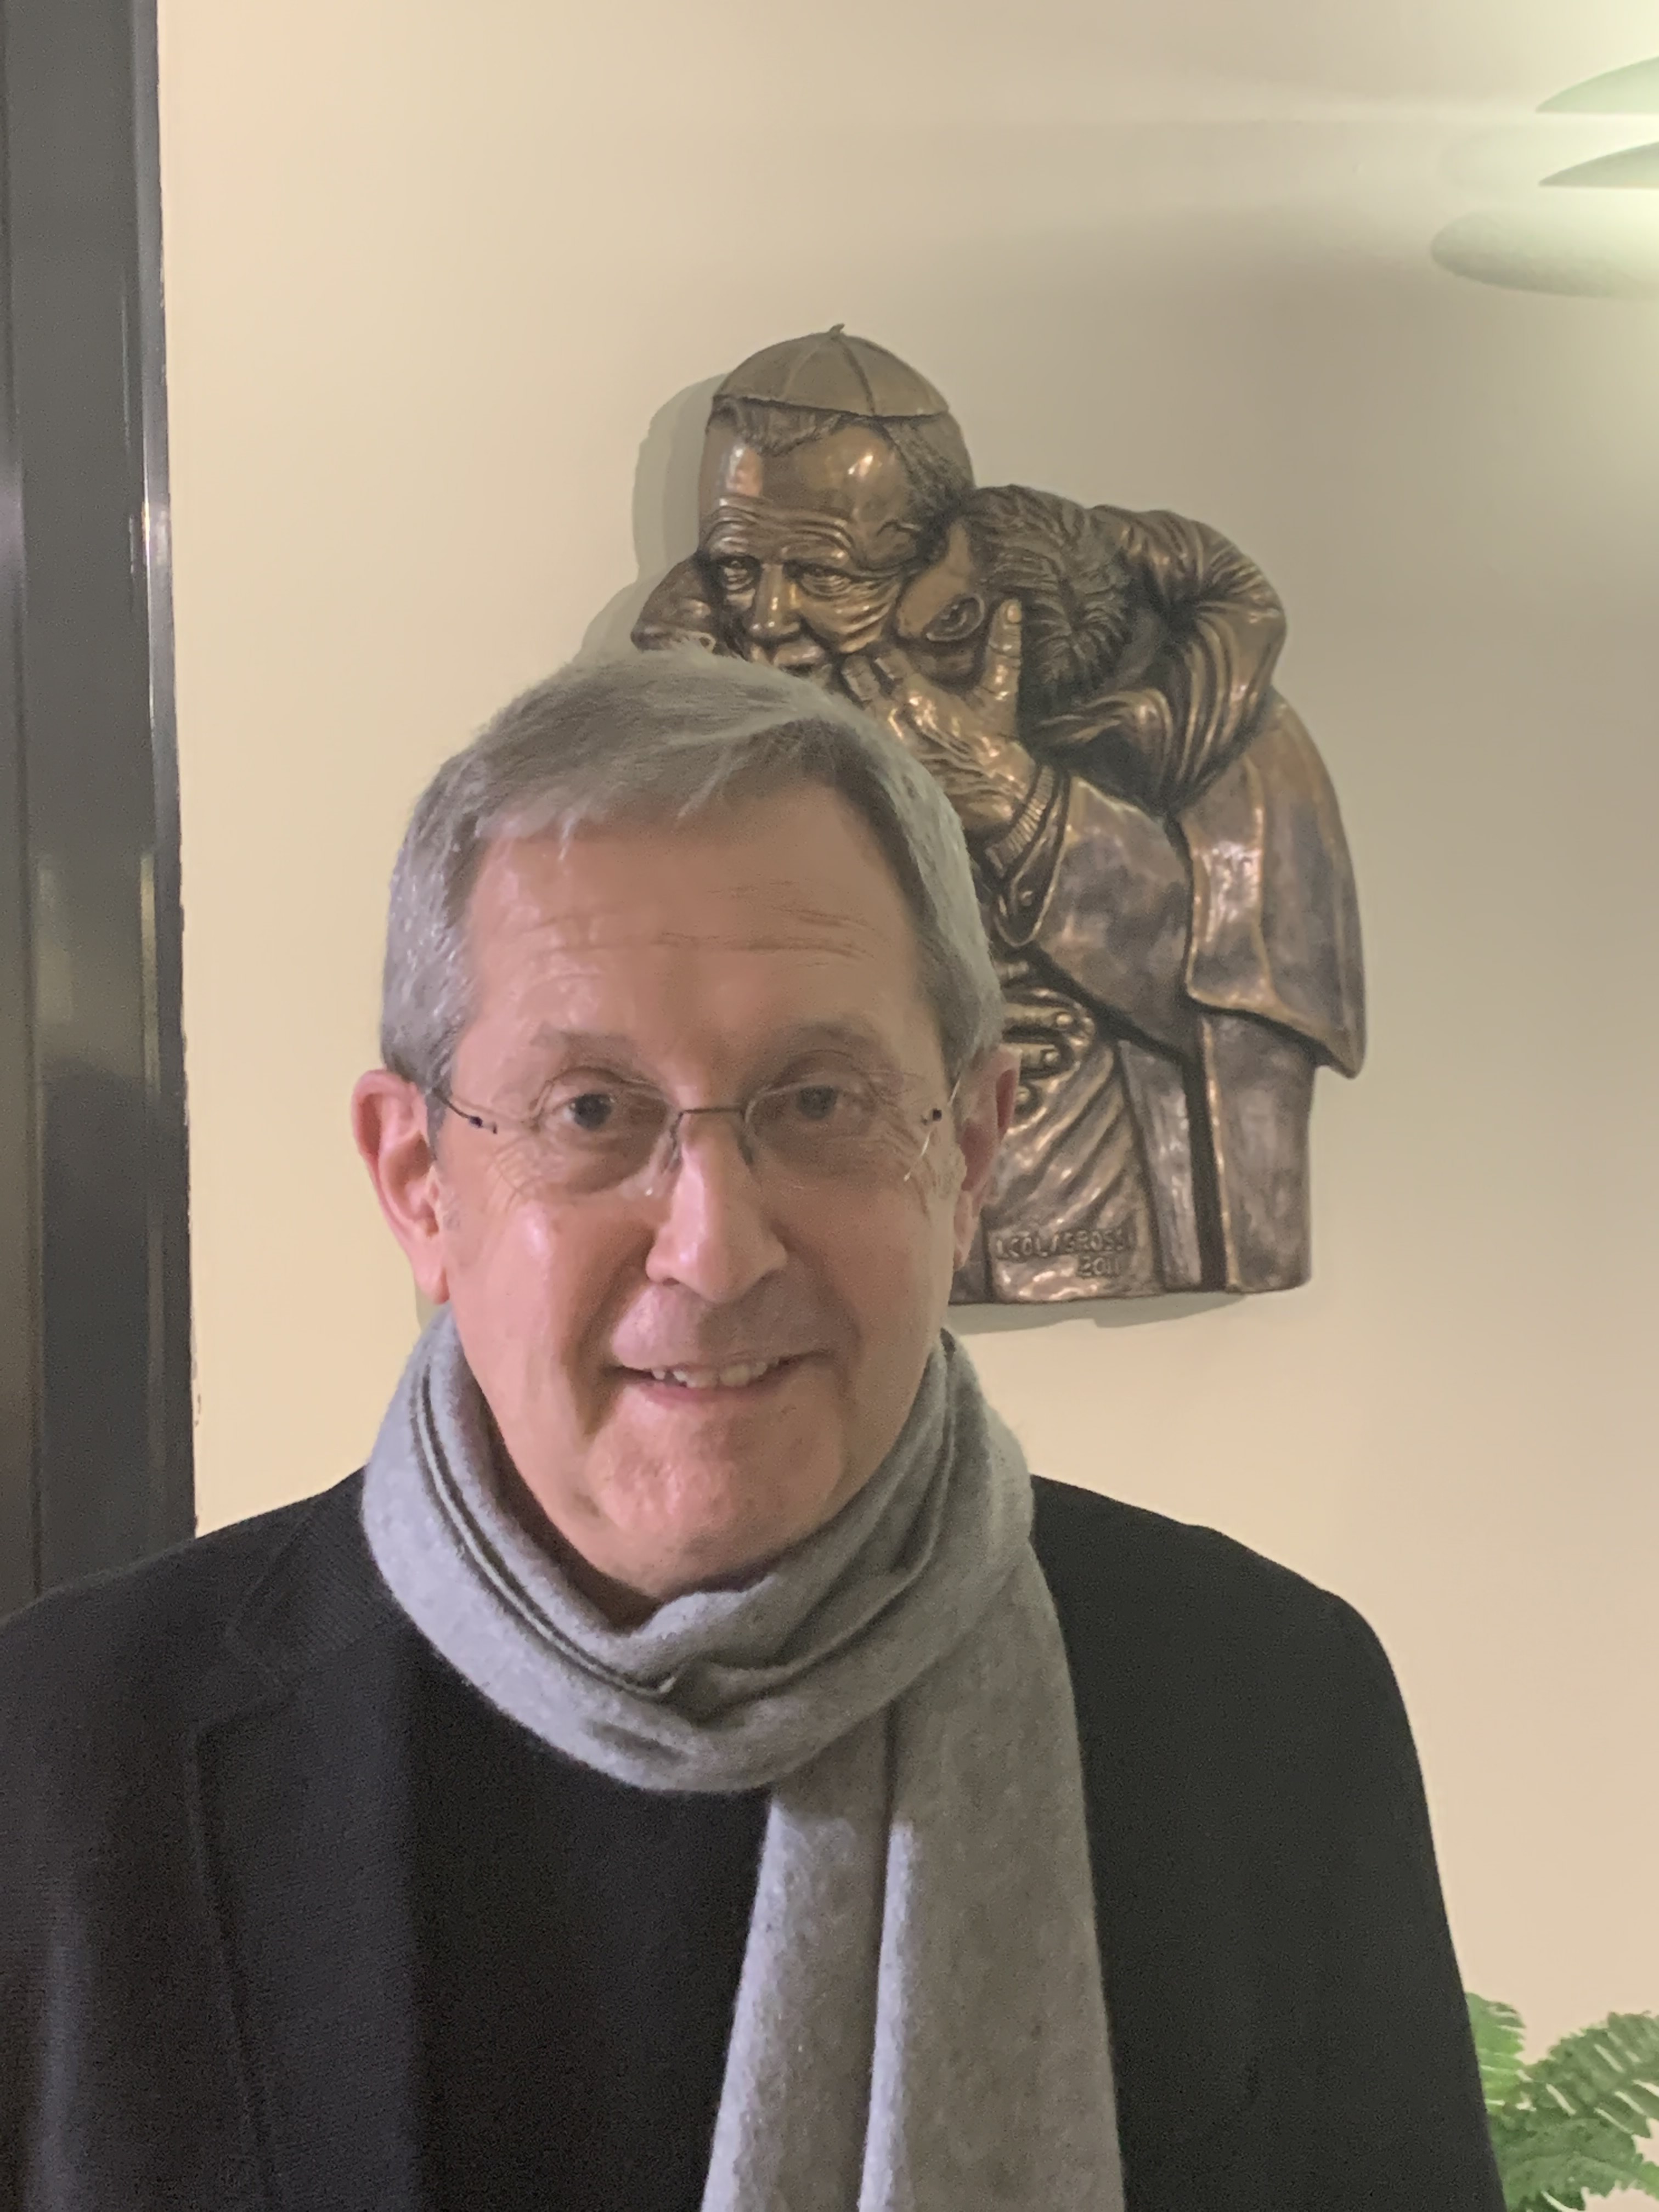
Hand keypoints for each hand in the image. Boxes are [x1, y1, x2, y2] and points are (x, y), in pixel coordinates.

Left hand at [839, 599, 1037, 838]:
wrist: (995, 795)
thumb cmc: (996, 741)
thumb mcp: (1000, 691)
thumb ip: (1003, 646)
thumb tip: (1011, 605)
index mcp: (918, 696)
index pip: (884, 659)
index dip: (878, 649)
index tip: (876, 645)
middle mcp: (893, 719)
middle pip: (859, 680)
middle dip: (855, 668)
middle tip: (850, 658)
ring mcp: (881, 743)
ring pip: (848, 706)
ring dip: (840, 690)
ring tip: (831, 678)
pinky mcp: (879, 763)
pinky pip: (849, 735)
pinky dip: (838, 721)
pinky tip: (829, 713)